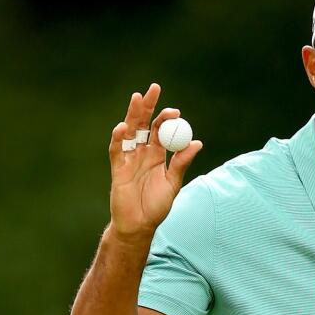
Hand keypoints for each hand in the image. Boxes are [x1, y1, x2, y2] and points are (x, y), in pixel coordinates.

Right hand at [108, 83, 202, 240]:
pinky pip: (116, 151)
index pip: (160, 130)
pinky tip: (123, 127)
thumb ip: (182, 163)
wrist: (140, 225)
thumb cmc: (156, 206)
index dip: (166, 118)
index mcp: (157, 155)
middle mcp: (142, 153)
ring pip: (130, 132)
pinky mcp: (117, 169)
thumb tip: (197, 143)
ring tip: (138, 98)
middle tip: (154, 88)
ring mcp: (128, 159)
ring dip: (133, 114)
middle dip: (148, 106)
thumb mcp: (173, 183)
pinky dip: (118, 138)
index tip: (175, 111)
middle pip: (143, 124)